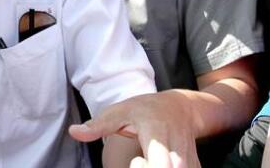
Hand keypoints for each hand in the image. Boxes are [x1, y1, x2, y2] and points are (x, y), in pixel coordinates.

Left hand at [69, 92, 200, 167]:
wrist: (182, 107)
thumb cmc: (146, 109)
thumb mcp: (121, 111)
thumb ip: (99, 125)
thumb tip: (74, 132)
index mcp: (157, 131)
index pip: (160, 162)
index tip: (136, 161)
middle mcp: (177, 148)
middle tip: (139, 161)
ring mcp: (189, 160)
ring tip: (148, 161)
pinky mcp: (195, 167)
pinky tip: (155, 164)